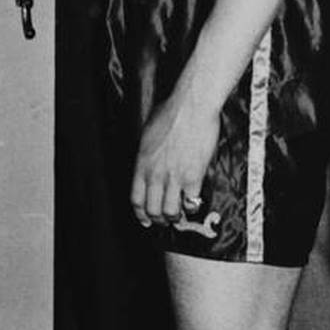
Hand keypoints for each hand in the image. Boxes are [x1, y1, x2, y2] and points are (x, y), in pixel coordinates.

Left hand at [130, 89, 219, 228]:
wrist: (191, 107)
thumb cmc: (171, 113)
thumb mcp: (148, 134)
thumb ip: (147, 154)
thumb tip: (148, 163)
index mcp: (142, 163)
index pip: (135, 198)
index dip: (139, 213)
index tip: (144, 220)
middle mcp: (155, 174)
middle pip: (152, 209)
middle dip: (157, 220)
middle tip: (163, 222)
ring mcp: (174, 177)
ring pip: (170, 211)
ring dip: (174, 217)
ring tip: (178, 216)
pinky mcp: (193, 176)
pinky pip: (191, 203)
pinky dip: (192, 208)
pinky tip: (193, 204)